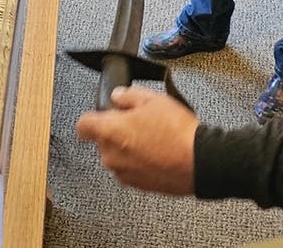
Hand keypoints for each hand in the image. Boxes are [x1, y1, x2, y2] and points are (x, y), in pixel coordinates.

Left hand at [75, 86, 197, 194]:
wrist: (199, 162)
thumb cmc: (177, 133)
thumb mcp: (153, 99)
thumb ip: (129, 95)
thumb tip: (119, 96)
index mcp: (110, 132)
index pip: (83, 125)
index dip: (92, 118)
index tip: (101, 115)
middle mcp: (111, 156)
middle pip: (103, 140)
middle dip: (117, 131)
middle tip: (139, 122)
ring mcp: (124, 173)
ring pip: (118, 156)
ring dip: (129, 148)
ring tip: (154, 138)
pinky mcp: (138, 185)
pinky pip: (131, 169)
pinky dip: (140, 162)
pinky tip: (159, 153)